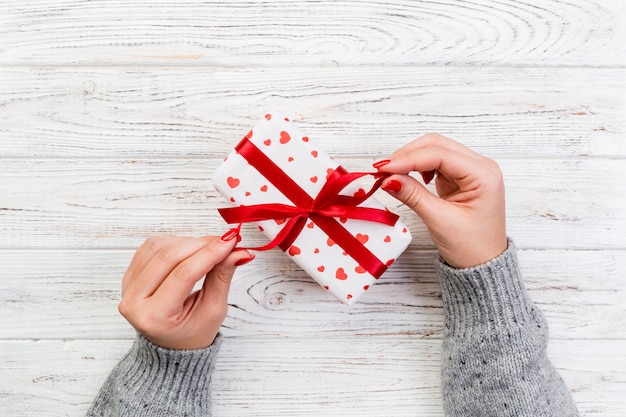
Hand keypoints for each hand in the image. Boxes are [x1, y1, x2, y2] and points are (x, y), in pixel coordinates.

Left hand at [117, 231, 252, 349]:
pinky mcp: (129, 275)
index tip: (230, 241)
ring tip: (208, 249)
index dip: (209, 253)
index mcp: (154, 316)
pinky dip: (173, 242)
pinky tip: (189, 250)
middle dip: (201, 244)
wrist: (172, 346)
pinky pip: (150, 247)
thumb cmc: (192, 332)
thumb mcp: (214, 310)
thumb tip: (237, 252)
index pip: (184, 274)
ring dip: (188, 242)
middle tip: (225, 241)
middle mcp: (134, 301)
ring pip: (159, 247)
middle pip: (168, 257)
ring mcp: (127, 286)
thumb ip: (222, 277)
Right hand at [376, 133, 506, 267]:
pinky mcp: (460, 177)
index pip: (440, 155)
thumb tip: (388, 179)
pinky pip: (435, 162)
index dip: (409, 159)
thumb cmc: (471, 246)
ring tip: (391, 175)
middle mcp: (480, 166)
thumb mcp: (440, 220)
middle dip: (408, 154)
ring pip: (434, 150)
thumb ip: (413, 195)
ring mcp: (470, 170)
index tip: (384, 169)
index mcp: (484, 175)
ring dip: (411, 159)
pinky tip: (407, 177)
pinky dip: (417, 167)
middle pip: (437, 145)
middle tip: (384, 170)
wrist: (482, 264)